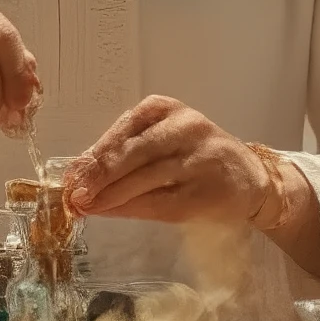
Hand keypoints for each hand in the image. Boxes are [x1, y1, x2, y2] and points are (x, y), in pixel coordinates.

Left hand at [61, 95, 319, 276]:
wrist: (248, 178)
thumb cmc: (193, 158)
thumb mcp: (160, 142)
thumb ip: (122, 153)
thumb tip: (76, 175)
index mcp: (167, 109)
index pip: (125, 129)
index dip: (96, 153)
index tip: (71, 174)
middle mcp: (186, 128)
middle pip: (136, 151)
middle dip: (101, 174)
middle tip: (75, 193)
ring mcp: (200, 159)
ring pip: (148, 177)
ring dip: (113, 194)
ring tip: (88, 206)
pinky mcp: (207, 192)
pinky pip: (164, 202)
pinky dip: (135, 208)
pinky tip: (116, 212)